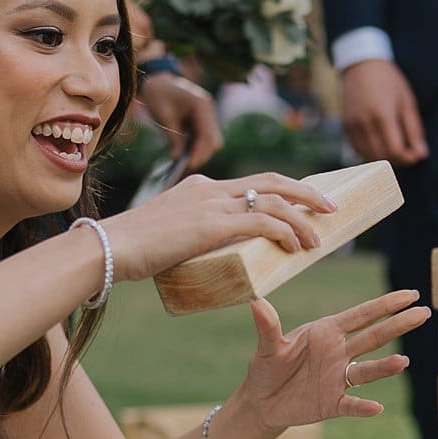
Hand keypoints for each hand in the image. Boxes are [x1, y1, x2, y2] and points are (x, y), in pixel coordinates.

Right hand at [104, 170, 332, 281]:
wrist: (108, 248)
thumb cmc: (131, 249)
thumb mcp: (167, 235)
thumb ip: (189, 238)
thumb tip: (201, 257)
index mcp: (201, 187)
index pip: (252, 182)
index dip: (284, 191)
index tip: (304, 204)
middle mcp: (210, 187)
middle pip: (271, 181)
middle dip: (306, 193)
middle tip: (329, 208)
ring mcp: (211, 203)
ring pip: (272, 201)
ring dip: (301, 219)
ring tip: (317, 239)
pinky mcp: (210, 224)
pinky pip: (260, 222)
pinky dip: (284, 232)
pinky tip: (295, 246)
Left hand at [139, 68, 220, 169]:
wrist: (157, 80)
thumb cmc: (158, 95)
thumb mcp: (163, 117)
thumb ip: (173, 137)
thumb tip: (177, 159)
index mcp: (201, 105)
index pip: (208, 135)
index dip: (200, 152)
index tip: (188, 165)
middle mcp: (209, 110)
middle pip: (214, 141)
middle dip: (202, 155)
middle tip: (186, 168)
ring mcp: (207, 115)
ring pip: (211, 141)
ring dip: (200, 152)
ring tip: (184, 165)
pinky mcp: (202, 120)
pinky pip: (203, 137)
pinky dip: (196, 147)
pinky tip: (184, 156)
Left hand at [235, 288, 429, 429]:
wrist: (261, 401)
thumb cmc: (267, 367)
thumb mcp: (267, 347)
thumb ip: (267, 327)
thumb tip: (256, 302)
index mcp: (327, 332)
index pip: (361, 315)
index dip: (385, 305)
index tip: (410, 295)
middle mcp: (339, 353)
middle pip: (374, 337)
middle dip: (398, 325)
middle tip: (424, 314)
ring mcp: (339, 378)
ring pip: (368, 370)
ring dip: (385, 367)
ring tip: (404, 361)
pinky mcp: (333, 403)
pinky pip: (351, 404)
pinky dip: (363, 407)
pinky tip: (376, 408)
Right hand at [339, 58, 428, 164]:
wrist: (361, 65)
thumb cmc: (389, 82)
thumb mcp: (407, 101)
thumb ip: (414, 130)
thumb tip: (421, 155)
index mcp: (383, 114)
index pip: (395, 150)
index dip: (408, 158)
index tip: (416, 156)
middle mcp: (364, 122)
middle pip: (381, 156)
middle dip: (398, 160)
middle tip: (407, 154)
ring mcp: (352, 125)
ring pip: (368, 156)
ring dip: (384, 159)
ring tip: (395, 150)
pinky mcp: (345, 127)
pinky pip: (357, 150)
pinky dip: (370, 153)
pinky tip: (380, 145)